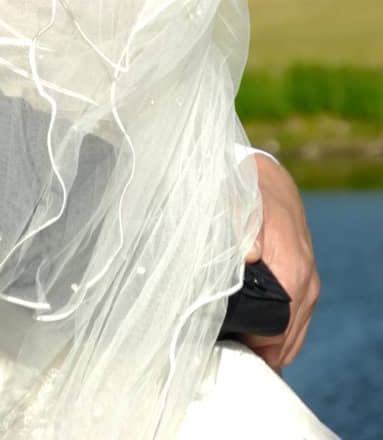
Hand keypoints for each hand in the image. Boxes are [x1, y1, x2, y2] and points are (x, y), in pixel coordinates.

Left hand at [243, 154, 319, 367]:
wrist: (265, 178)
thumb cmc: (245, 192)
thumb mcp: (237, 202)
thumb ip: (242, 228)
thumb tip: (251, 256)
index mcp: (292, 268)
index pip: (278, 330)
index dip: (253, 345)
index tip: (225, 347)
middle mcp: (306, 282)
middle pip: (287, 340)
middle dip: (258, 352)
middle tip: (224, 354)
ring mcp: (308, 284)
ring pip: (294, 335)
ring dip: (268, 347)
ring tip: (236, 349)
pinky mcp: (304, 283)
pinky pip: (296, 322)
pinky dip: (279, 336)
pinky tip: (256, 340)